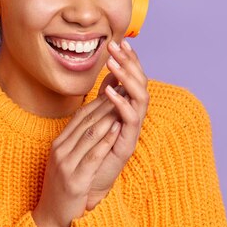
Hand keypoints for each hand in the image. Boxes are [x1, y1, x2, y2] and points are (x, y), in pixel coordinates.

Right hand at [32, 82, 126, 226]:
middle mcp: (61, 149)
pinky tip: (117, 131)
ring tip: (124, 105)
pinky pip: (92, 156)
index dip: (100, 100)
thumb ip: (80, 140)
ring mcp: (66, 164)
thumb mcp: (69, 159)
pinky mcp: (75, 179)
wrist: (52, 215)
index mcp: (59, 143)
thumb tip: (98, 119)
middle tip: (124, 90)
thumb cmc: (65, 186)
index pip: (81, 115)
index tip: (116, 89)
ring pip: (90, 134)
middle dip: (107, 104)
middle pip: (86, 121)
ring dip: (109, 118)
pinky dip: (106, 141)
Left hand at [86, 39, 149, 209]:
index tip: (119, 42)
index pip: (133, 78)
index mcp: (126, 109)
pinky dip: (121, 102)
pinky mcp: (127, 144)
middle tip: (116, 46)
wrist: (85, 184)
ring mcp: (132, 130)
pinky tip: (109, 90)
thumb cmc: (90, 151)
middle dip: (129, 63)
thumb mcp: (97, 116)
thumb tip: (111, 72)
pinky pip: (130, 120)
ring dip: (127, 78)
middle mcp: (133, 118)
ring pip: (140, 98)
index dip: (129, 60)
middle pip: (140, 84)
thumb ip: (106, 96)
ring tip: (113, 63)